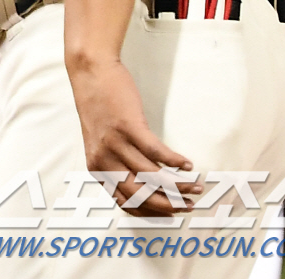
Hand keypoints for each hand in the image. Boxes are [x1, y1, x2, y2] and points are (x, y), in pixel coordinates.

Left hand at [68, 57, 200, 214]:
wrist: (89, 71)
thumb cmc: (97, 106)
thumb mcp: (98, 141)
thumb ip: (113, 164)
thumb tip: (142, 185)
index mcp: (96, 167)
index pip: (126, 202)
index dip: (151, 211)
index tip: (170, 213)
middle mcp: (104, 159)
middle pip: (142, 194)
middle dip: (169, 203)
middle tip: (188, 205)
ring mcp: (115, 142)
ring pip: (153, 175)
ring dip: (179, 184)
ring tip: (195, 185)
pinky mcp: (128, 126)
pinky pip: (156, 151)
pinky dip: (174, 160)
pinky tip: (187, 164)